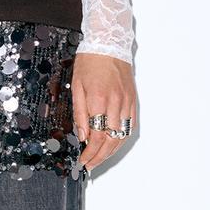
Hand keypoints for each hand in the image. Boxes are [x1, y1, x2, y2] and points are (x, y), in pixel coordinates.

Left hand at [71, 53, 136, 173]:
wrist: (109, 44)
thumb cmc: (90, 63)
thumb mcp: (77, 87)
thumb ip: (79, 114)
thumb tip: (82, 136)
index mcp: (99, 100)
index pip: (97, 136)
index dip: (90, 153)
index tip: (83, 160)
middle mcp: (116, 103)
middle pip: (110, 140)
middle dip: (100, 157)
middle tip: (90, 165)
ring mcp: (126, 103)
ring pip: (122, 136)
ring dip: (111, 151)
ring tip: (100, 159)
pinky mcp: (133, 101)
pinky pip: (130, 126)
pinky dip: (121, 139)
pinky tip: (113, 145)